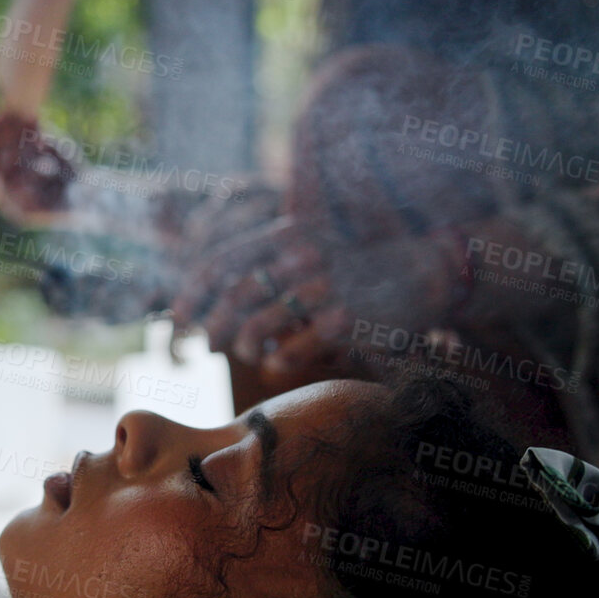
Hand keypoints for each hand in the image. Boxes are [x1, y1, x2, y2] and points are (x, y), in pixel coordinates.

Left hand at [169, 214, 365, 382]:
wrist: (420, 273)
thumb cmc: (349, 268)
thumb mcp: (306, 248)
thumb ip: (263, 264)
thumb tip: (205, 302)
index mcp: (286, 234)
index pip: (220, 262)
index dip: (190, 294)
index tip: (177, 318)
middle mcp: (302, 257)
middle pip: (233, 298)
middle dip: (210, 328)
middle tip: (207, 346)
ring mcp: (324, 289)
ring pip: (254, 329)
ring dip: (242, 348)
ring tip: (247, 352)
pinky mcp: (344, 322)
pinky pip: (287, 353)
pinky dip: (274, 364)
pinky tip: (278, 363)